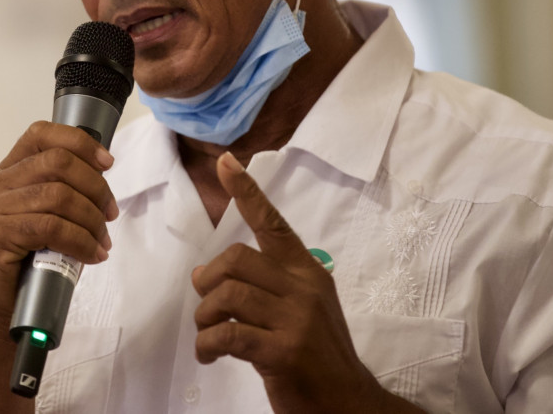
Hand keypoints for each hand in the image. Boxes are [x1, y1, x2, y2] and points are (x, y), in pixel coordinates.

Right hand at [0, 121, 118, 345]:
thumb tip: (103, 169)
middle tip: (110, 215)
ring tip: (102, 241)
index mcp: (6, 174)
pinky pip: (51, 228)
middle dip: (95, 188)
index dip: (80, 142)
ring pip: (59, 196)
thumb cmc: (34, 265)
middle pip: (57, 163)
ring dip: (92, 220)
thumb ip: (65, 190)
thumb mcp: (51, 217)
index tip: (108, 164)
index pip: (41, 134)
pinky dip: (81, 241)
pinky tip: (92, 255)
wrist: (7, 314)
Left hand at [192, 152, 420, 412]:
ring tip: (208, 335)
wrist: (348, 403)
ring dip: (204, 316)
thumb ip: (263, 286)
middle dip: (208, 281)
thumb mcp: (300, 310)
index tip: (227, 162)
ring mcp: (296, 320)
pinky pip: (227, 333)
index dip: (247, 193)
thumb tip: (207, 272)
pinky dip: (207, 344)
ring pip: (227, 295)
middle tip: (206, 306)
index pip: (273, 224)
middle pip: (235, 259)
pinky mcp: (283, 351)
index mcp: (307, 272)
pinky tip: (210, 355)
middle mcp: (304, 288)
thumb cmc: (317, 356)